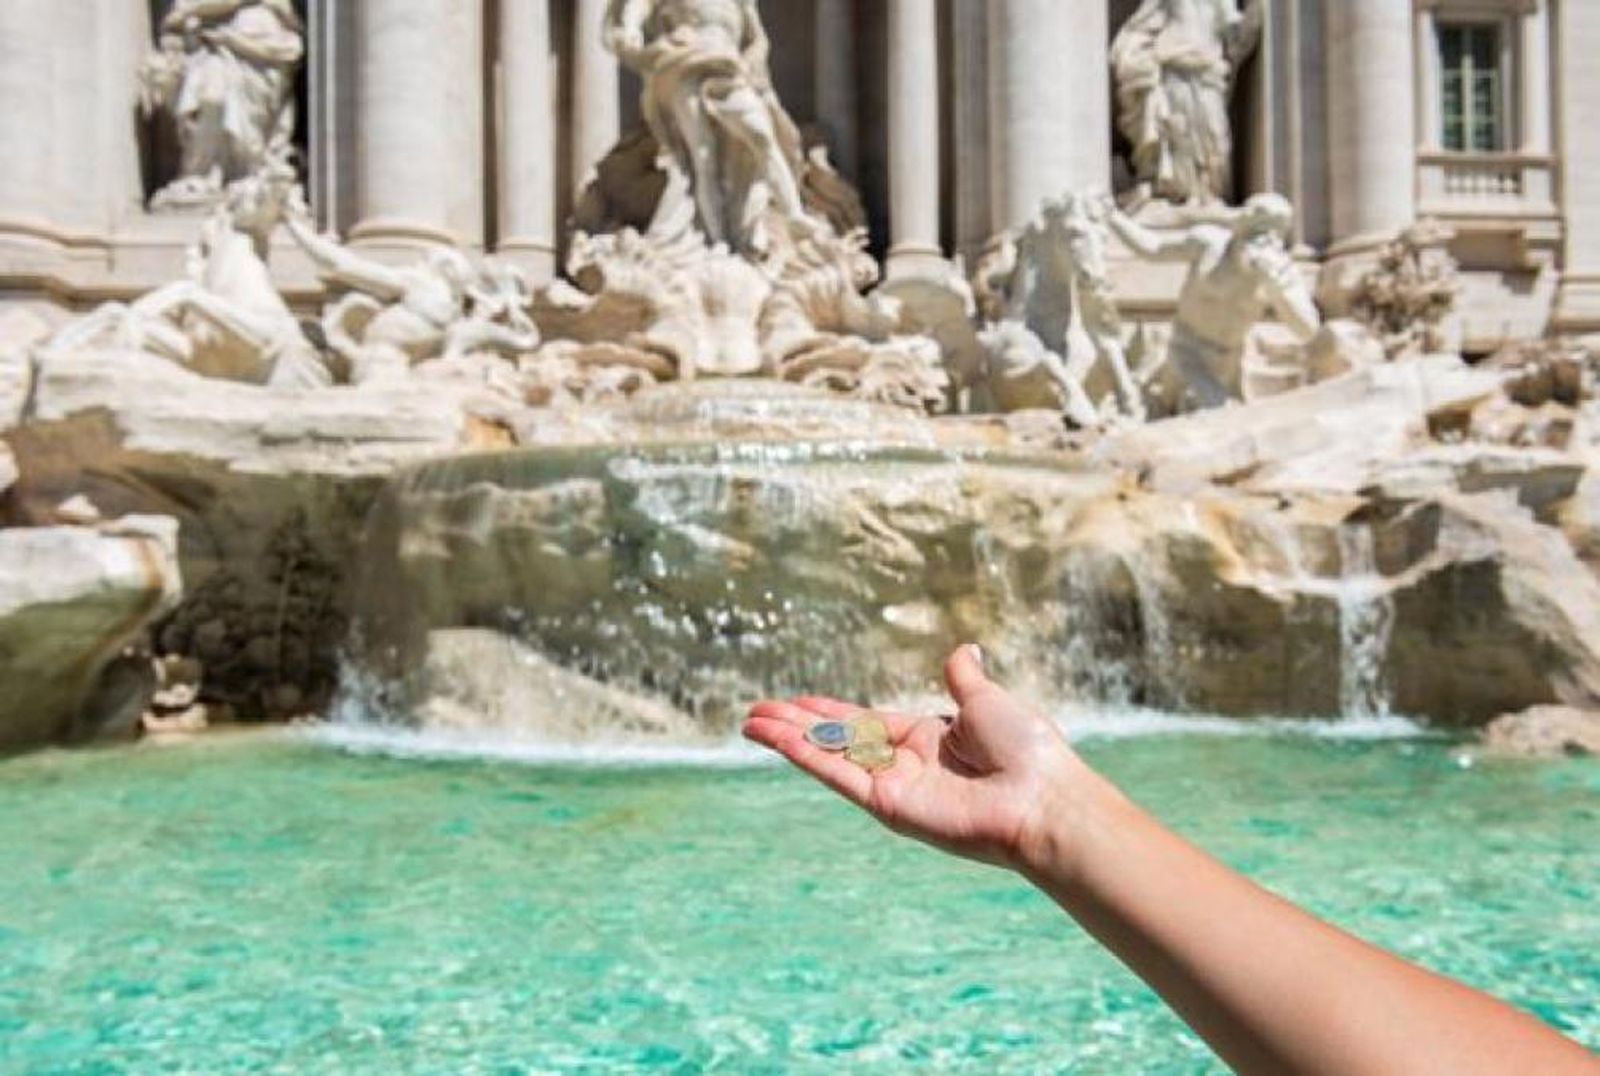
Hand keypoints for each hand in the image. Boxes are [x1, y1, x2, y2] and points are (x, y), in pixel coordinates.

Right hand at [744, 646, 1090, 869]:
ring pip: (828, 756)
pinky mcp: (887, 805)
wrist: (1042, 799)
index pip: (865, 722)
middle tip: (755, 714)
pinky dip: (805, 756)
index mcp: (928, 738)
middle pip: (837, 738)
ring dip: (788, 739)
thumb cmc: (1027, 751)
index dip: (829, 711)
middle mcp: (904, 764)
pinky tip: (776, 739)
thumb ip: (964, 680)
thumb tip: (964, 651)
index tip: (797, 702)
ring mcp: (893, 786)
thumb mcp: (989, 702)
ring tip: (749, 724)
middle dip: (796, 725)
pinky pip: (838, 774)